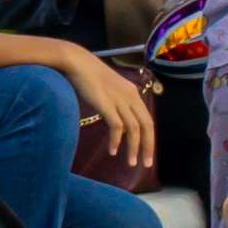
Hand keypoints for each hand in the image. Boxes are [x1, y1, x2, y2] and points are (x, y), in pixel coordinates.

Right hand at [50, 45, 154, 182]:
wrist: (77, 62)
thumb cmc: (89, 77)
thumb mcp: (109, 91)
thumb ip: (117, 105)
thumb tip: (118, 123)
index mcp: (133, 94)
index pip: (148, 120)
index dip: (149, 138)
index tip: (147, 154)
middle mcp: (131, 97)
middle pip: (146, 126)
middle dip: (147, 147)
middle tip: (146, 165)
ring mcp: (119, 100)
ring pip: (134, 129)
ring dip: (133, 148)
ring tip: (130, 163)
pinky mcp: (107, 103)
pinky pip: (117, 126)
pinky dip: (116, 140)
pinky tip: (113, 151)